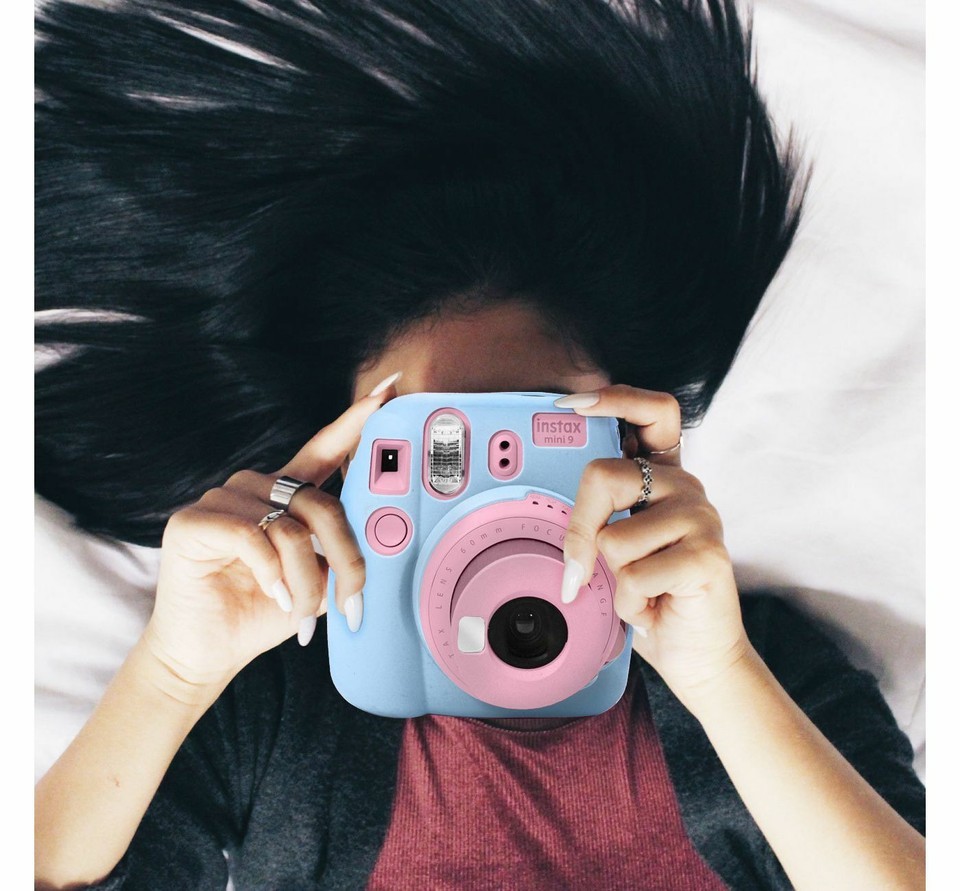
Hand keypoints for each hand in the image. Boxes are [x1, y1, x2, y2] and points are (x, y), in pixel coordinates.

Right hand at [144, 373, 401, 693]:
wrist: (211, 651)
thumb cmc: (264, 612)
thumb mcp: (319, 578)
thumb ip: (342, 550)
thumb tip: (383, 538)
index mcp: (286, 493)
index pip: (325, 449)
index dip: (356, 421)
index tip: (389, 389)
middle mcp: (256, 486)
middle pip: (321, 504)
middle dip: (346, 559)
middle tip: (350, 603)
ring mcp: (223, 498)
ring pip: (290, 529)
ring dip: (306, 580)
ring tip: (300, 612)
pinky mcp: (194, 520)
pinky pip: (252, 538)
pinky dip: (271, 575)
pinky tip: (271, 595)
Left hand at [556, 384, 751, 705]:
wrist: (697, 655)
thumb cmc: (650, 597)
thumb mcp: (613, 550)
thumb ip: (595, 519)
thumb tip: (547, 510)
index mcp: (662, 477)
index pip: (652, 411)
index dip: (614, 399)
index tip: (571, 404)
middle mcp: (685, 487)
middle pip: (605, 475)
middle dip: (580, 527)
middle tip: (582, 568)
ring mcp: (701, 518)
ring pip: (614, 538)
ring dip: (614, 579)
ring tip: (641, 590)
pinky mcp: (708, 556)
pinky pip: (634, 575)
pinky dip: (630, 604)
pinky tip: (655, 607)